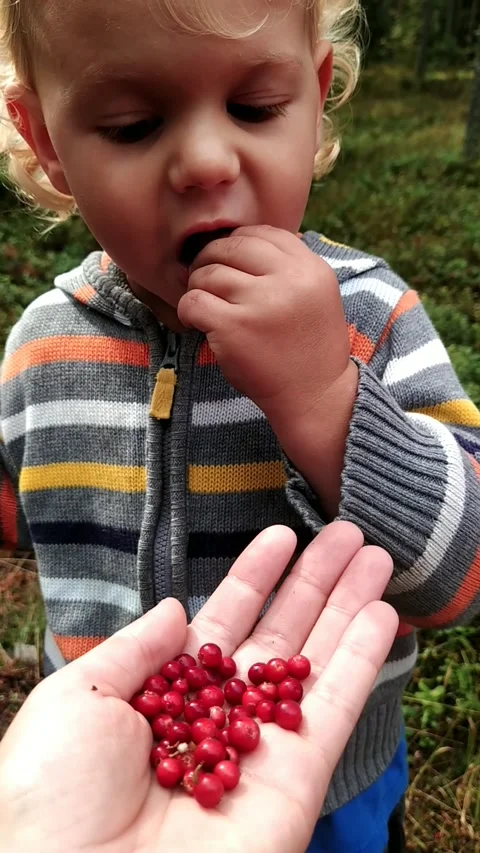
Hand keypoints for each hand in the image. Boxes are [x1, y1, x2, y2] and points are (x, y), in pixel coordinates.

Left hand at [0, 522, 397, 852]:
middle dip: (313, 583)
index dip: (254, 578)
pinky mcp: (296, 781)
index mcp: (169, 697)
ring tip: (375, 555)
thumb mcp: (79, 697)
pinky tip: (383, 614)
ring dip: (349, 608)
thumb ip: (137, 648)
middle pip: (279, 635)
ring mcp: (263, 749)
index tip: (280, 536)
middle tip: (345, 534)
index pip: (223, 621)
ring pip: (316, 662)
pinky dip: (362, 660)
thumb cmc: (54, 794)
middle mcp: (221, 718)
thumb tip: (179, 609)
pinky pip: (336, 709)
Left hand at [177, 225, 351, 421]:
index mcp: (311, 269)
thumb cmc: (309, 350)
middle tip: (205, 281)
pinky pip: (193, 301)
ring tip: (206, 307)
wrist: (316, 398)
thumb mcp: (316, 297)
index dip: (238, 243)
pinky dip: (187, 310)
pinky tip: (196, 323)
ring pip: (208, 273)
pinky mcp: (234, 327)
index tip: (229, 262)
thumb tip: (244, 240)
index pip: (263, 233)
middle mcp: (290, 280)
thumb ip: (289, 268)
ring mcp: (260, 302)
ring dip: (198, 288)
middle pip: (231, 247)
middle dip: (210, 260)